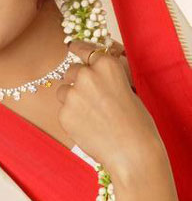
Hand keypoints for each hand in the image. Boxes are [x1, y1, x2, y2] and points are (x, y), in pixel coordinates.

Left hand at [56, 40, 164, 174]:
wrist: (132, 152)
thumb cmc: (136, 122)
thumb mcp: (128, 88)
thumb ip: (107, 75)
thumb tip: (92, 68)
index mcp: (106, 64)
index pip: (82, 48)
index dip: (77, 48)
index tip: (71, 47)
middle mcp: (86, 75)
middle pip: (71, 71)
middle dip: (78, 81)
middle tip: (92, 98)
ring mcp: (73, 94)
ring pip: (63, 91)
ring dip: (73, 99)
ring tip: (92, 115)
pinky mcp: (64, 114)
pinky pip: (63, 110)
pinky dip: (72, 116)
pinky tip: (89, 127)